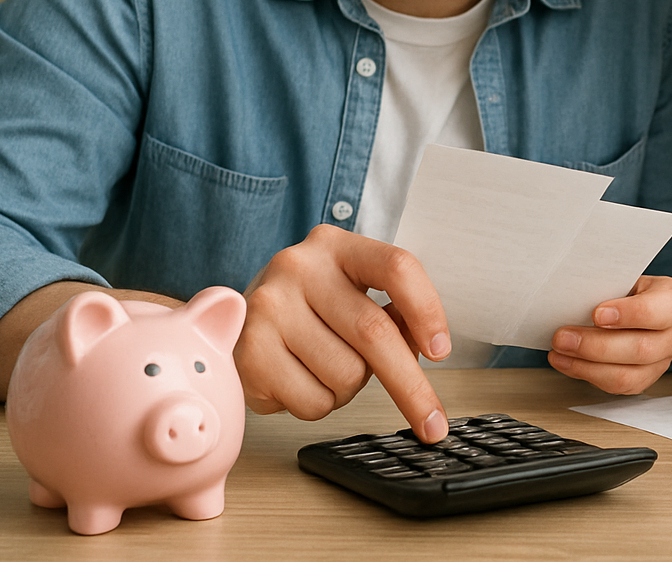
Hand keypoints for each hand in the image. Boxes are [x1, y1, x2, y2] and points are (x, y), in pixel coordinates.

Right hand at [235, 224, 452, 441]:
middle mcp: (299, 268)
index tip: (441, 351)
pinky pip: (313, 403)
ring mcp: (268, 308)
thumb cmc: (308, 311)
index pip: (397, 267)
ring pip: (346, 375)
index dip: (427, 310)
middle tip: (433, 425)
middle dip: (411, 386)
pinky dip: (319, 405)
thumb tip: (423, 347)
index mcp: (335, 245)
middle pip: (374, 332)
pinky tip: (298, 380)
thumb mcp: (351, 294)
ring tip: (324, 369)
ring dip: (350, 390)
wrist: (229, 323)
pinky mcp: (248, 352)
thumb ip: (391, 313)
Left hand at [547, 274, 671, 394]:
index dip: (628, 314)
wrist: (635, 308)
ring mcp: (662, 361)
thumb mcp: (622, 279)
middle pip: (641, 349)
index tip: (596, 314)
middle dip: (596, 345)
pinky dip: (586, 374)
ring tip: (560, 351)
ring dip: (587, 365)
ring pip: (628, 375)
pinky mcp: (645, 380)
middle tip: (563, 337)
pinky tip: (566, 362)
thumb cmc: (626, 291)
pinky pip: (617, 386)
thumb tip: (570, 298)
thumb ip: (606, 288)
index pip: (657, 311)